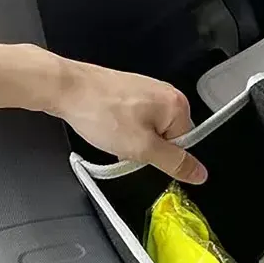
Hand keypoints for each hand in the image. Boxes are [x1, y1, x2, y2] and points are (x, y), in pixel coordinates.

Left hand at [51, 58, 207, 182]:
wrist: (63, 88)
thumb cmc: (99, 111)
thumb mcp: (143, 149)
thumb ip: (175, 164)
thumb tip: (200, 174)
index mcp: (176, 105)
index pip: (184, 146)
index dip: (162, 157)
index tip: (144, 154)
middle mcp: (165, 93)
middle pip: (168, 138)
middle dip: (147, 148)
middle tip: (126, 145)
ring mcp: (146, 90)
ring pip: (149, 131)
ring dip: (132, 140)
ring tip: (113, 133)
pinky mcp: (129, 91)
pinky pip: (136, 121)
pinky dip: (123, 129)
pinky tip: (109, 126)